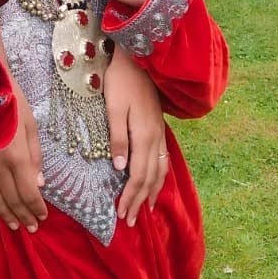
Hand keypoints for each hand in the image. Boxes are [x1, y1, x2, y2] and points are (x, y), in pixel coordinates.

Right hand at [0, 82, 46, 230]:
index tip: (43, 216)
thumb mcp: (31, 126)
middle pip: (11, 199)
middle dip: (23, 216)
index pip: (28, 192)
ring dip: (5, 214)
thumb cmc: (11, 103)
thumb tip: (38, 185)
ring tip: (14, 225)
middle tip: (31, 228)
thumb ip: (35, 158)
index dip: (36, 207)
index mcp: (15, 157)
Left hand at [103, 48, 167, 226]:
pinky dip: (160, 175)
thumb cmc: (121, 80)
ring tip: (146, 208)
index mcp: (144, 135)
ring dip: (152, 191)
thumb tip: (119, 169)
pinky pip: (163, 158)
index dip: (130, 197)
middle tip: (129, 221)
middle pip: (150, 177)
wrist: (138, 57)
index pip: (137, 175)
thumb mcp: (114, 107)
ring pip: (160, 169)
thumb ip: (118, 138)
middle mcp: (155, 137)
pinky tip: (156, 180)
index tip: (121, 216)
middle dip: (139, 200)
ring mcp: (160, 132)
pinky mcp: (159, 126)